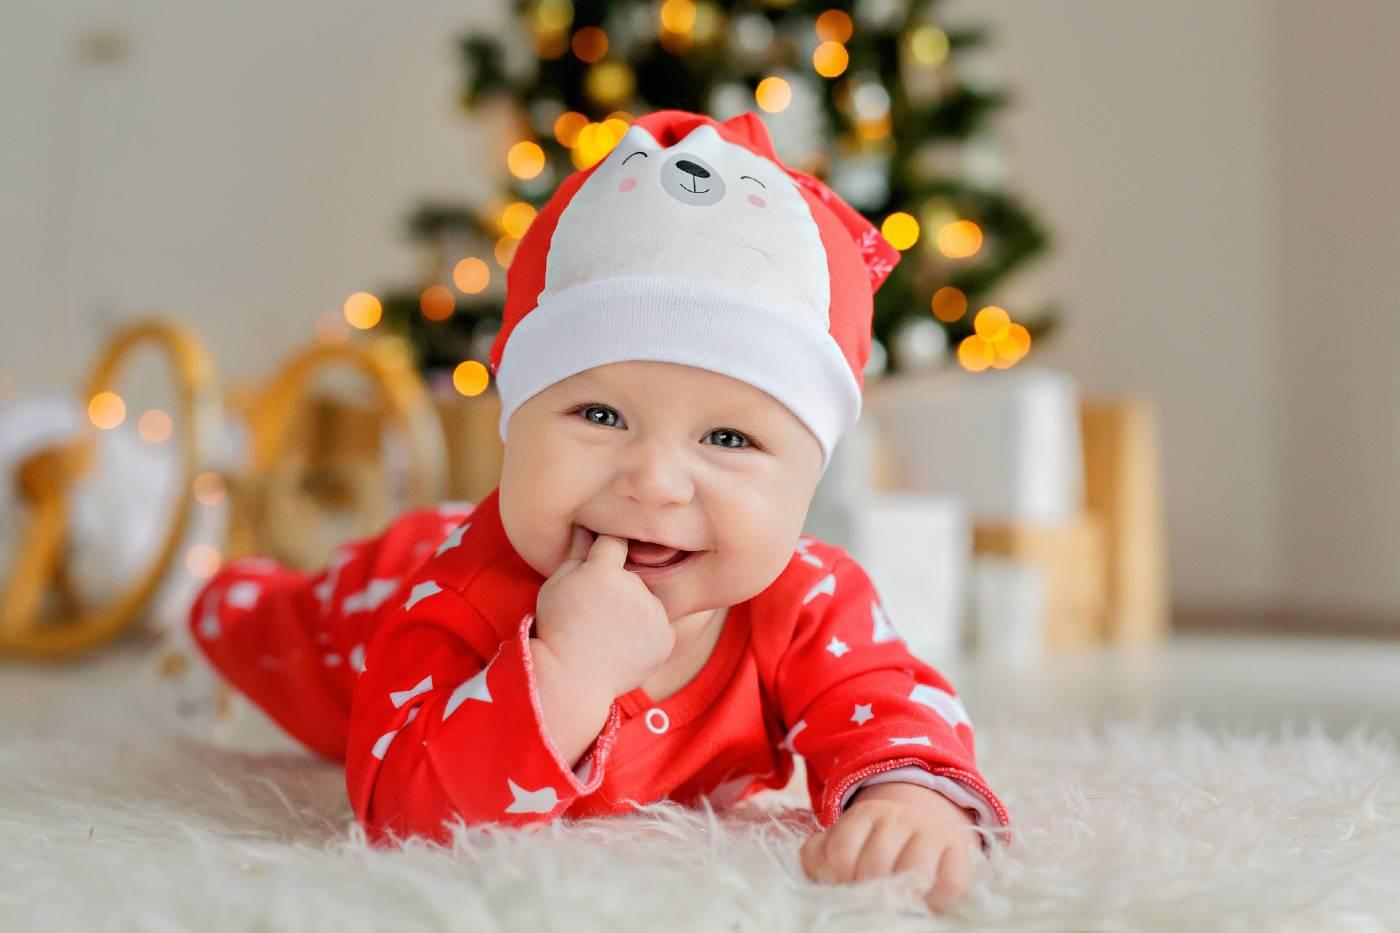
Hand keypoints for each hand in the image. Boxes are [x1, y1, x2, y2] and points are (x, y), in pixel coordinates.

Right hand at [533, 524, 674, 698]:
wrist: (571, 679)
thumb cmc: (557, 629)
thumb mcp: (556, 585)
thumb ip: (577, 554)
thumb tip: (588, 527)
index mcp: (605, 571)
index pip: (615, 542)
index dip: (606, 551)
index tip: (601, 560)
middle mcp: (635, 588)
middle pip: (632, 576)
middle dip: (618, 588)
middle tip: (595, 615)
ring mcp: (655, 614)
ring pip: (646, 601)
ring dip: (634, 610)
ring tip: (609, 634)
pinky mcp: (667, 637)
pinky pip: (659, 625)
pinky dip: (647, 633)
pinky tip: (624, 646)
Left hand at [799, 782, 981, 914]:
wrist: (922, 823)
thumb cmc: (874, 844)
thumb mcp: (844, 840)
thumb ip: (820, 855)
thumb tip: (817, 877)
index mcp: (864, 814)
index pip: (840, 853)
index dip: (837, 881)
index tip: (843, 891)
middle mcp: (898, 817)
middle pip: (875, 865)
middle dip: (867, 892)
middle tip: (868, 903)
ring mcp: (930, 832)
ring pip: (914, 871)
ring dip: (901, 897)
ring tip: (895, 906)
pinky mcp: (958, 851)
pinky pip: (951, 882)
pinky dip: (938, 901)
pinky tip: (926, 905)